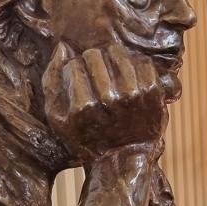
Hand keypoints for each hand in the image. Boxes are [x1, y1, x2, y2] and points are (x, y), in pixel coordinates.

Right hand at [42, 43, 167, 161]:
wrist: (124, 157)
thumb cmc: (87, 137)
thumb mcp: (58, 118)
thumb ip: (52, 82)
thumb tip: (62, 48)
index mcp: (83, 107)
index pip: (74, 65)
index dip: (74, 67)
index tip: (79, 77)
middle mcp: (110, 100)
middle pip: (94, 56)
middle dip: (91, 61)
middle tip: (95, 72)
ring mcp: (134, 96)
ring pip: (118, 53)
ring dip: (112, 57)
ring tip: (112, 69)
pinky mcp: (153, 94)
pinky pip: (142, 62)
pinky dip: (135, 63)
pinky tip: (130, 75)